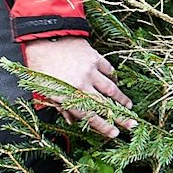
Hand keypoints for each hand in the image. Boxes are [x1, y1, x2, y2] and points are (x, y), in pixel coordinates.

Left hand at [20, 36, 136, 137]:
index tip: (114, 134)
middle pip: (106, 104)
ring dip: (121, 98)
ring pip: (111, 88)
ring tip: (129, 106)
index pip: (90, 116)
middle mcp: (81, 85)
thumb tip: (71, 122)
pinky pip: (108, 70)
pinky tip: (116, 82)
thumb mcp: (45, 91)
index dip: (104, 127)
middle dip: (121, 117)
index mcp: (68, 95)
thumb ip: (60, 107)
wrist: (43, 38)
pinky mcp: (94, 57)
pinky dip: (114, 78)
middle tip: (132, 124)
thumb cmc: (40, 66)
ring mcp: (90, 71)